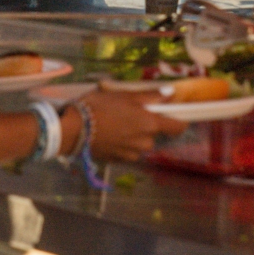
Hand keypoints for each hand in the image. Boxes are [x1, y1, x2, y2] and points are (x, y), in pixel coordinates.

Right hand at [68, 92, 185, 161]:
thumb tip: (171, 93)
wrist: (74, 129)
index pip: (177, 127)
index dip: (179, 121)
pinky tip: (109, 135)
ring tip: (115, 125)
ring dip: (133, 136)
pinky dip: (123, 144)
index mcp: (150, 124)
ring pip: (140, 143)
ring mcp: (132, 153)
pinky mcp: (120, 160)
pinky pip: (128, 151)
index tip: (173, 115)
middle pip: (154, 134)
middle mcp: (145, 141)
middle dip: (146, 126)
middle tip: (128, 114)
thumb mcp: (124, 95)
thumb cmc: (100, 107)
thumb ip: (150, 96)